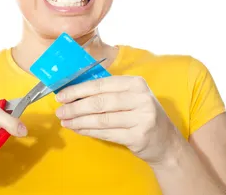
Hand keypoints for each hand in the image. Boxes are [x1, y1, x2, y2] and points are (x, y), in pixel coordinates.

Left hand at [55, 76, 180, 165]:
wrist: (166, 142)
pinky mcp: (139, 136)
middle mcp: (141, 98)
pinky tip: (78, 130)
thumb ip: (107, 92)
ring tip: (65, 121)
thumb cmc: (141, 115)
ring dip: (79, 121)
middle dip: (75, 107)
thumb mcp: (130, 97)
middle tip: (59, 111)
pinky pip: (107, 133)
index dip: (77, 90)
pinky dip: (89, 131)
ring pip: (101, 119)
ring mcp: (142, 118)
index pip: (100, 85)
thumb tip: (73, 92)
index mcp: (135, 83)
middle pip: (99, 102)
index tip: (61, 96)